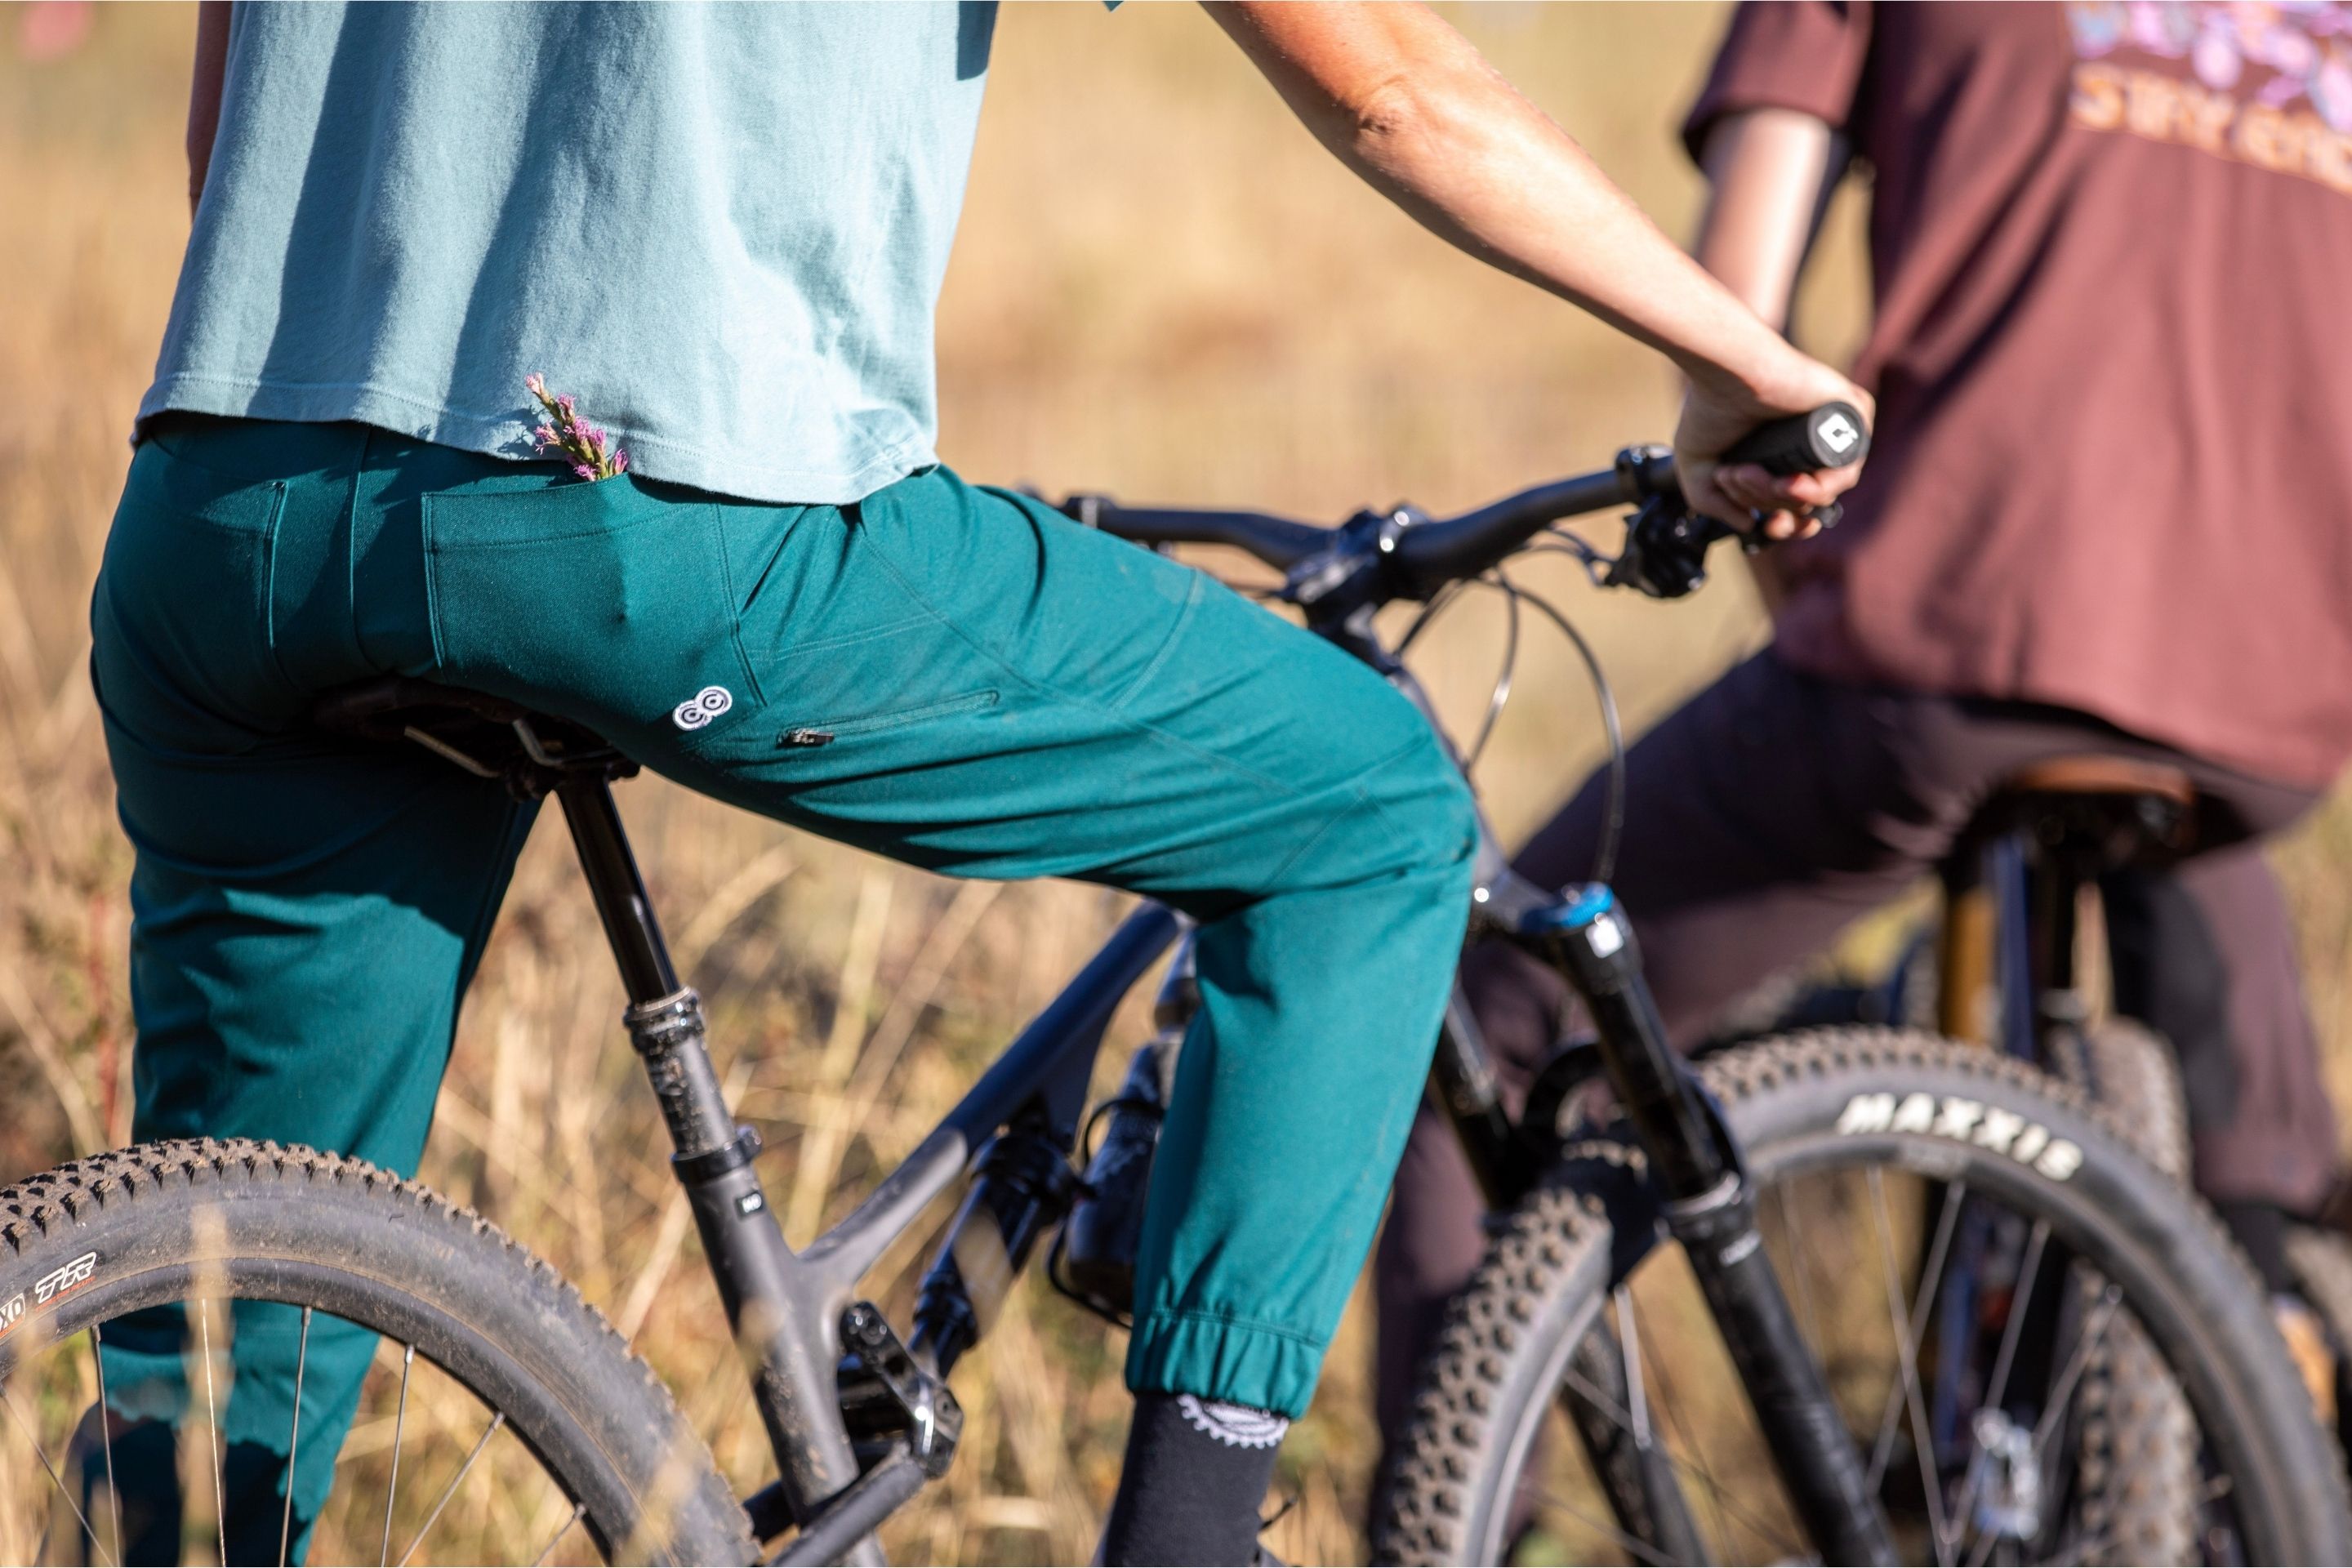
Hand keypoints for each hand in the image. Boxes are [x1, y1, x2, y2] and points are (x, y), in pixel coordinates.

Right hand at [1675, 350, 1873, 538]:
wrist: (1726, 368)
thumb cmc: (1708, 406)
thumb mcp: (1699, 470)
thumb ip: (1715, 505)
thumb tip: (1749, 525)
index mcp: (1783, 459)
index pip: (1799, 508)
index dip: (1784, 526)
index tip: (1767, 527)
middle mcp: (1811, 447)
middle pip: (1805, 505)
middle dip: (1764, 503)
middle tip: (1733, 477)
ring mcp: (1833, 431)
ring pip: (1823, 494)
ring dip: (1780, 496)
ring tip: (1749, 473)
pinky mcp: (1851, 414)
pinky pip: (1847, 469)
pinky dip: (1817, 487)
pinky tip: (1790, 481)